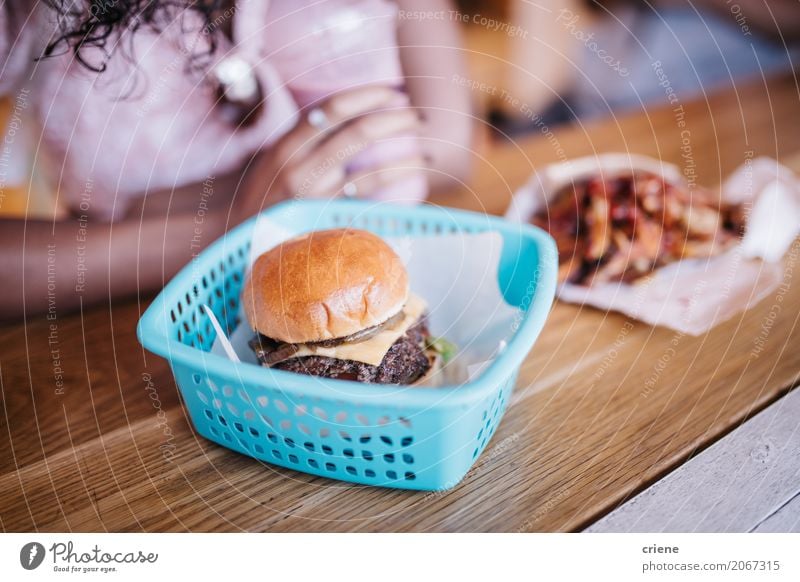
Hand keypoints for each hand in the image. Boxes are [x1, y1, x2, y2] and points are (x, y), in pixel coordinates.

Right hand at [234, 85, 423, 222]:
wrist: (239, 243)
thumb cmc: (262, 197)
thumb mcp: (273, 160)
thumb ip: (305, 140)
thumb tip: (350, 116)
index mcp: (286, 146)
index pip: (332, 108)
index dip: (368, 95)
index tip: (393, 91)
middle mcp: (300, 170)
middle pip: (358, 133)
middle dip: (396, 120)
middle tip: (418, 116)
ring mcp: (316, 200)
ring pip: (372, 172)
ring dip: (406, 159)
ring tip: (426, 153)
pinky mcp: (328, 224)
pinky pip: (370, 205)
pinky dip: (394, 193)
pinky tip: (411, 185)